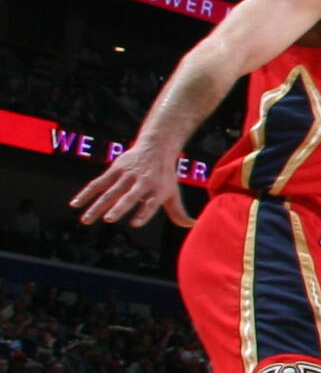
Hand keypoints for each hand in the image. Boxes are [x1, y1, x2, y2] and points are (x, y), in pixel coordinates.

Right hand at [71, 138, 192, 229]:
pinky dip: (86, 193)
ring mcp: (127, 176)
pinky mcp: (115, 169)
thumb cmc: (164, 175)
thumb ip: (178, 212)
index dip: (144, 213)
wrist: (156, 147)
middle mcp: (142, 183)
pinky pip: (98, 183)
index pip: (151, 204)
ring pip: (110, 192)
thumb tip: (192, 225)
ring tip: (86, 220)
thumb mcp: (172, 192)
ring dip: (97, 206)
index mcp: (157, 190)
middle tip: (109, 219)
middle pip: (129, 197)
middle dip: (119, 207)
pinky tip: (75, 204)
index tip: (135, 223)